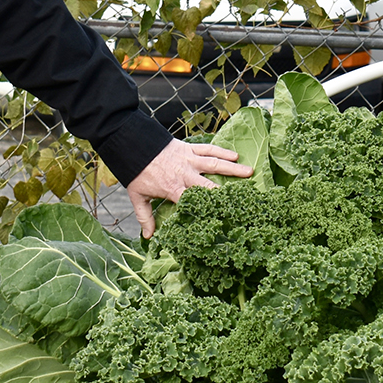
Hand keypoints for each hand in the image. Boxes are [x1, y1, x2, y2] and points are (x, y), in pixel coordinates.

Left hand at [127, 139, 250, 237]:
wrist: (133, 145)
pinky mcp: (189, 148)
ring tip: (250, 172)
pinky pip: (208, 149)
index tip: (222, 217)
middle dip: (226, 192)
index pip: (194, 202)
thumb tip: (148, 236)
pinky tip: (235, 155)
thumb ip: (145, 217)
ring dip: (233, 168)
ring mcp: (188, 160)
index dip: (208, 210)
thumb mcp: (138, 197)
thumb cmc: (136, 172)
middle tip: (244, 198)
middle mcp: (184, 174)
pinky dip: (222, 151)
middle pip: (209, 185)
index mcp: (173, 189)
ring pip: (214, 164)